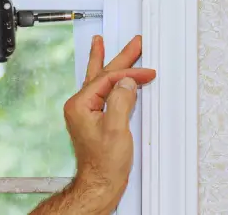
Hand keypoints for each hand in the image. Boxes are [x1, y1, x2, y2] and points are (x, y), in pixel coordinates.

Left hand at [32, 35, 155, 214]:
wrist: (100, 184)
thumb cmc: (105, 163)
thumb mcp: (116, 129)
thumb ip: (121, 101)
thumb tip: (127, 82)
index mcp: (80, 105)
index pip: (108, 79)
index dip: (130, 74)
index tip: (148, 73)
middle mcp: (80, 106)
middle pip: (102, 74)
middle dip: (120, 58)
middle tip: (134, 42)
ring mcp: (86, 113)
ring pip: (100, 81)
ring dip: (107, 63)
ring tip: (100, 44)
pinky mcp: (94, 120)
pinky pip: (103, 92)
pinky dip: (110, 81)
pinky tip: (110, 77)